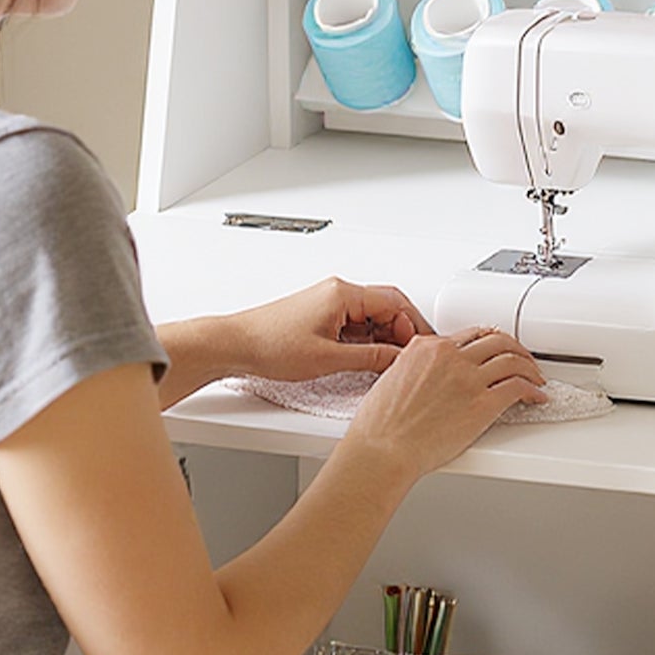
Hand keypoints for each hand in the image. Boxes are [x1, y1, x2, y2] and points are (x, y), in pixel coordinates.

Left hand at [230, 277, 434, 383]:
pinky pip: (355, 323)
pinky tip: (367, 359)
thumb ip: (370, 359)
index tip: (420, 348)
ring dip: (384, 337)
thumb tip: (397, 360)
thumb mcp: (329, 358)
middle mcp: (337, 292)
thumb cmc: (270, 344)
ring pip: (370, 316)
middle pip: (386, 306)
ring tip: (389, 362)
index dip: (413, 327)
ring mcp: (328, 302)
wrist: (234, 345)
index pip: (395, 303)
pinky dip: (366, 340)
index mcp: (343, 293)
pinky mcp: (320, 315)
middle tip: (410, 356)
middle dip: (402, 331)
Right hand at [345, 328, 547, 482]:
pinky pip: (518, 388)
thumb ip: (416, 368)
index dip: (488, 342)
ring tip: (535, 377)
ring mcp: (468, 379)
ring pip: (512, 359)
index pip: (469, 334)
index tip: (494, 351)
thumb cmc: (381, 426)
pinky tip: (536, 396)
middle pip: (496, 340)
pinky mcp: (482, 404)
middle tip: (522, 359)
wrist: (383, 449)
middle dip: (514, 348)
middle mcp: (450, 357)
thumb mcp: (392, 378)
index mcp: (426, 348)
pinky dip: (533, 390)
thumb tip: (429, 376)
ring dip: (529, 368)